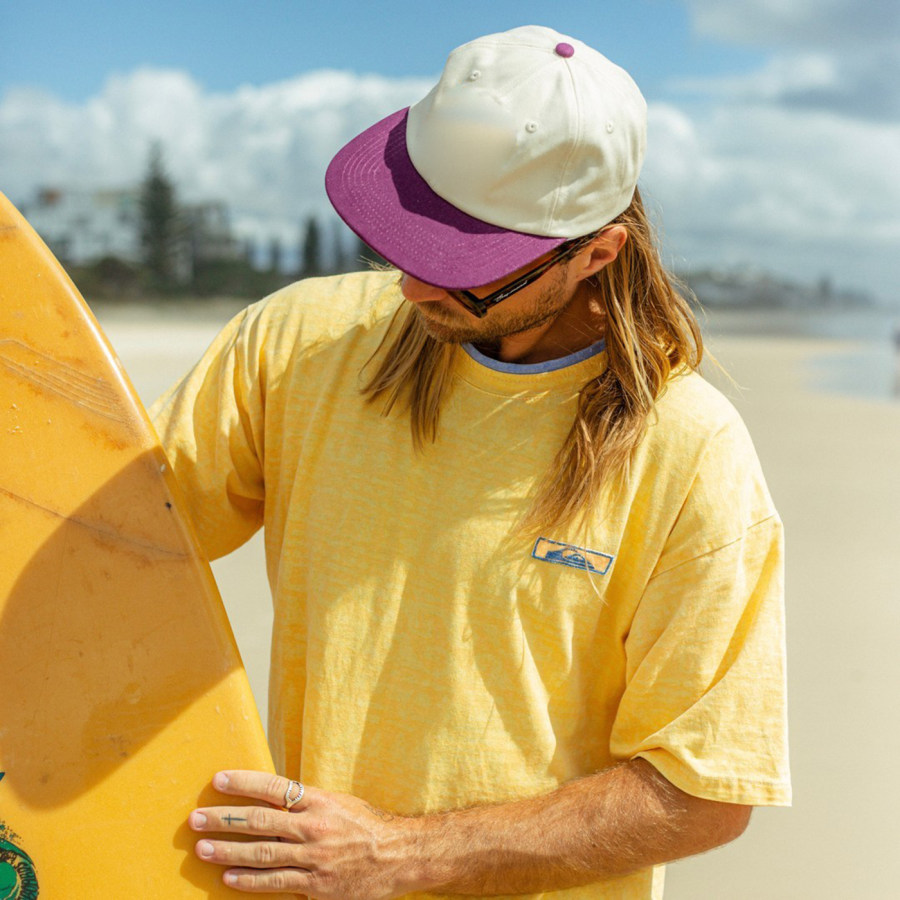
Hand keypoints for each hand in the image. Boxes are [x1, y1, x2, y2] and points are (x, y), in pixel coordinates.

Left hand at [189, 770, 416, 897]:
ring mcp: (315, 859)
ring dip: (229, 851)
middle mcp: (315, 828)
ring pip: (263, 854)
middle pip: (261, 821)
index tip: (218, 780)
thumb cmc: (365, 824)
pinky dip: (250, 881)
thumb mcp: (338, 802)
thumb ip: (306, 802)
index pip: (275, 787)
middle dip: (225, 819)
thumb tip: (269, 797)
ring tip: (203, 848)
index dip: (244, 783)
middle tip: (196, 819)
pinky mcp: (317, 887)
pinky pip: (277, 884)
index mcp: (320, 800)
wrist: (399, 855)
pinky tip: (229, 877)